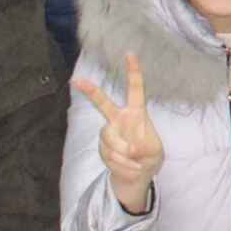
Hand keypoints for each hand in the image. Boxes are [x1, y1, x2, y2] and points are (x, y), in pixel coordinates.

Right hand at [77, 52, 166, 210]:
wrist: (138, 175)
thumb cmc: (149, 157)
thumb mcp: (154, 151)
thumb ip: (143, 146)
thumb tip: (129, 148)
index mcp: (137, 113)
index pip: (135, 89)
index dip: (133, 72)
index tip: (130, 54)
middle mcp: (120, 119)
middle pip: (103, 103)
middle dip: (90, 91)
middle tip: (76, 81)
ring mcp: (109, 132)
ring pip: (109, 137)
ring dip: (123, 154)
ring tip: (135, 162)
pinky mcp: (102, 146)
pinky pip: (109, 154)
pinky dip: (121, 164)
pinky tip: (128, 167)